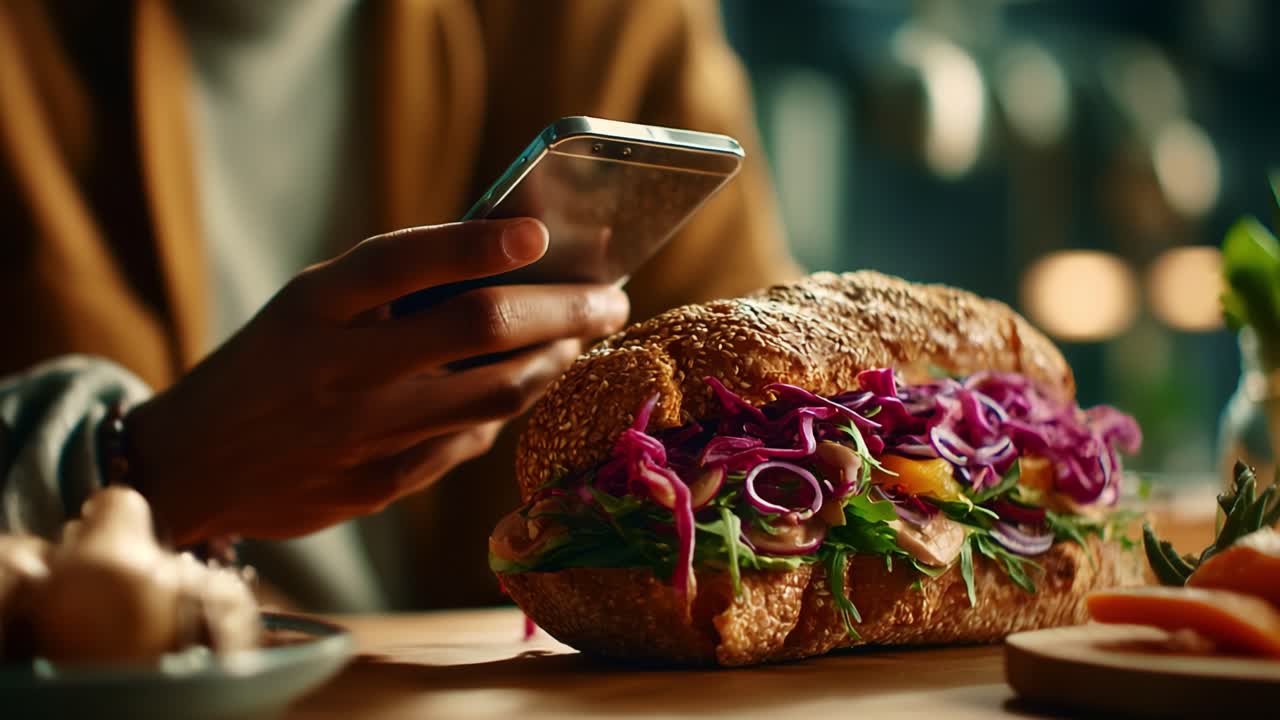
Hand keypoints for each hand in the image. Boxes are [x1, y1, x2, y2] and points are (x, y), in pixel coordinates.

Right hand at [126, 219, 628, 544]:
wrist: (194, 465)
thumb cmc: (269, 364)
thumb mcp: (307, 305)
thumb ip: (389, 287)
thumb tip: (508, 266)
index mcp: (316, 305)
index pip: (404, 260)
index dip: (475, 243)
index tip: (539, 231)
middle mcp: (344, 367)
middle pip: (480, 330)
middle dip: (564, 308)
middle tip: (612, 295)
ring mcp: (366, 433)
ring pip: (497, 393)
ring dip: (556, 360)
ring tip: (584, 335)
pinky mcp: (382, 484)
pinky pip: (471, 441)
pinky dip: (510, 408)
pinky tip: (530, 384)